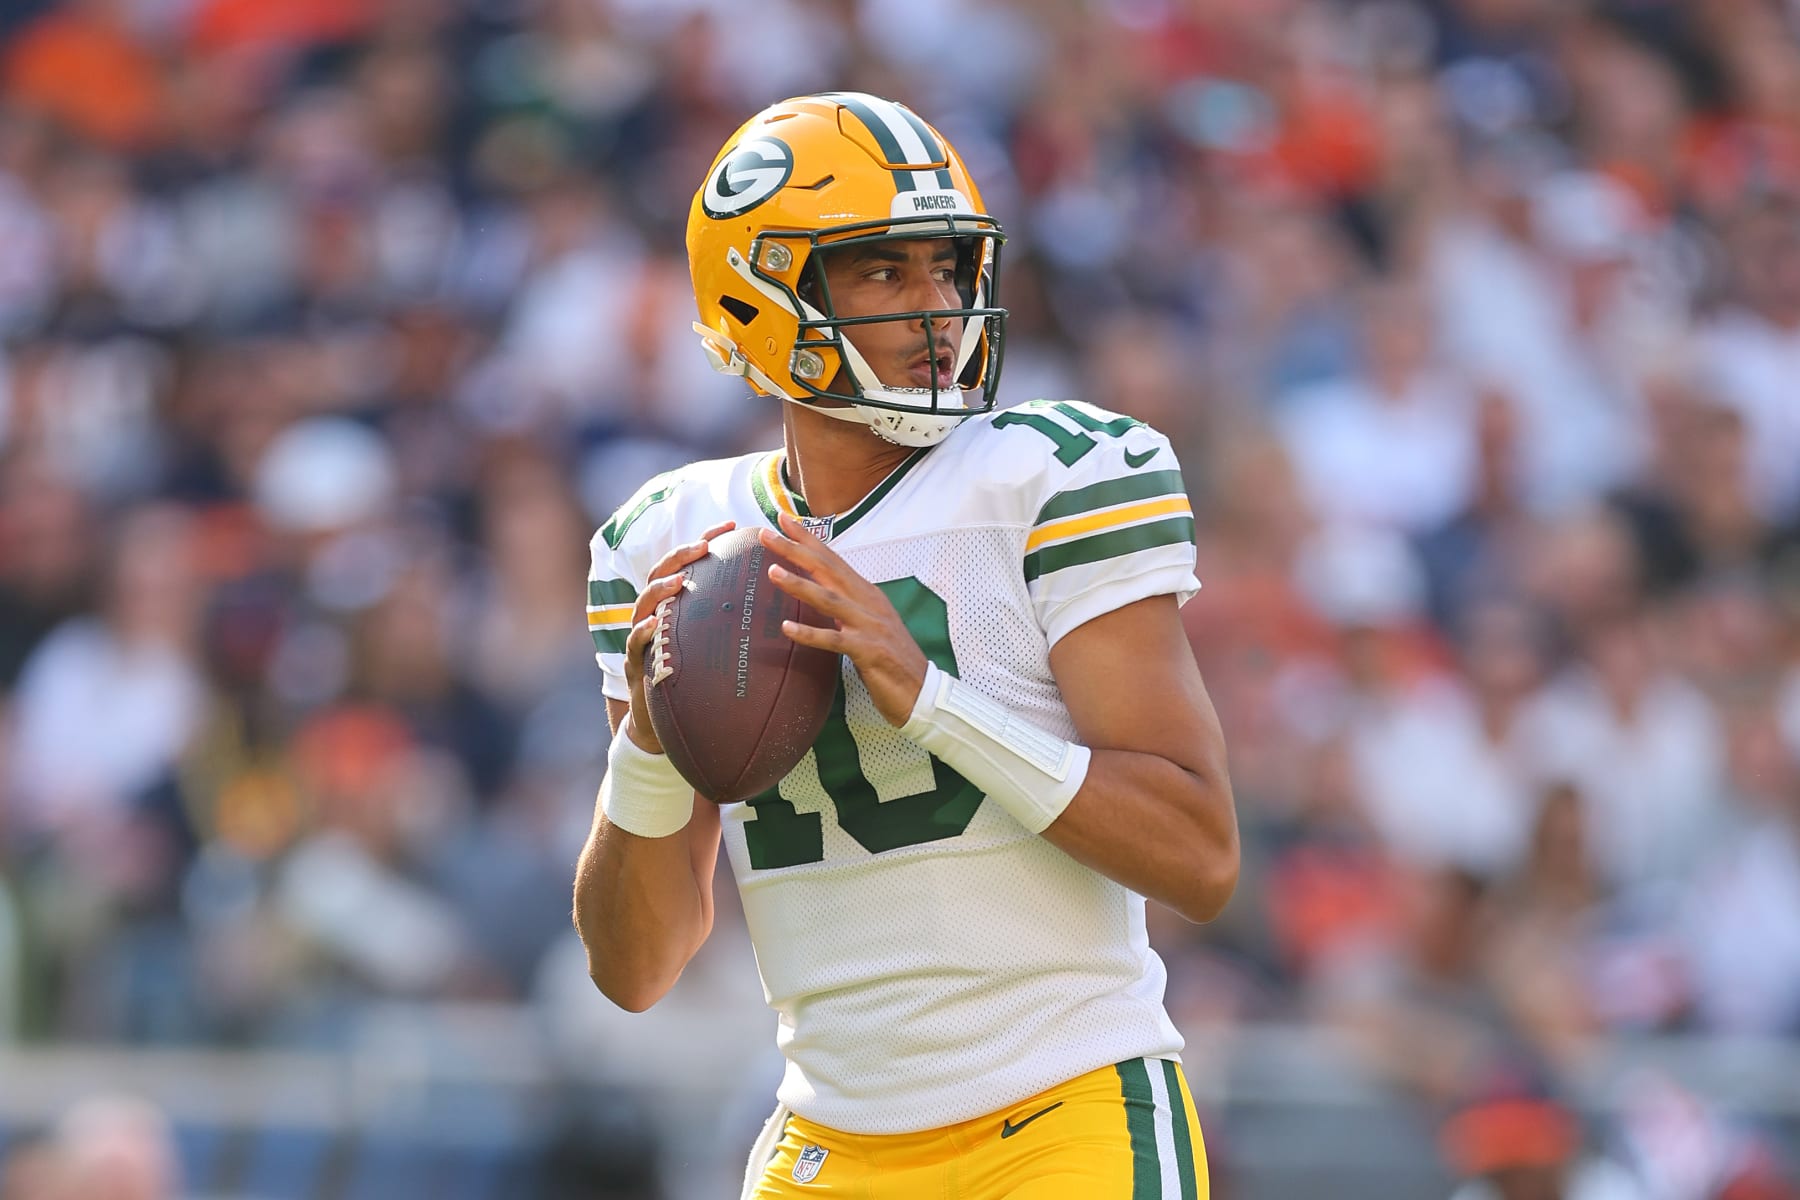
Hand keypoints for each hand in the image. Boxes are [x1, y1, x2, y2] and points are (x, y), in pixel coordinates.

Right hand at [622, 520, 736, 751]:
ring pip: (643, 603)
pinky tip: (655, 624)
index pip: (690, 563)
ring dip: (660, 589)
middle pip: (662, 573)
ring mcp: (641, 635)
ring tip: (679, 581)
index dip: (707, 539)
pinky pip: (634, 643)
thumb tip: (789, 605)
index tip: (732, 525)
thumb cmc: (698, 680)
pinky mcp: (634, 662)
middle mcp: (656, 613)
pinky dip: (643, 631)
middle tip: (702, 546)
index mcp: (678, 604)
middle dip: (679, 555)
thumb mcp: (719, 647)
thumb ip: (739, 622)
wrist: (666, 723)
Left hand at [761, 511, 928, 726]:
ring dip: (800, 585)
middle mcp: (869, 603)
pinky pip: (834, 641)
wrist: (922, 690)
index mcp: (867, 594)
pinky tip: (787, 629)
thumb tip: (819, 594)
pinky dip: (810, 634)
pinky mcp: (869, 652)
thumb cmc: (891, 659)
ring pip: (829, 600)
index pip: (833, 559)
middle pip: (828, 570)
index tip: (783, 519)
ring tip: (772, 572)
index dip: (808, 539)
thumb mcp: (869, 624)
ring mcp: (870, 626)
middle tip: (766, 533)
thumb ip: (846, 607)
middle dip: (796, 550)